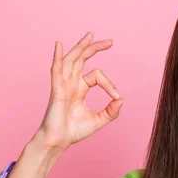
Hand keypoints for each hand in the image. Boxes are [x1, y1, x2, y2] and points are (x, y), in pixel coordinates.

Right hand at [36, 32, 122, 150]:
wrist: (58, 142)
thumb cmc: (73, 132)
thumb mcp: (99, 120)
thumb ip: (111, 111)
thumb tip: (121, 99)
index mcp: (79, 89)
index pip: (96, 75)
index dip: (109, 84)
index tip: (116, 97)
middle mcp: (70, 83)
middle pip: (81, 59)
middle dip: (94, 48)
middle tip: (109, 41)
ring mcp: (62, 85)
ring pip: (71, 60)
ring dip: (80, 47)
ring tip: (90, 35)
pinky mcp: (56, 90)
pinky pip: (56, 70)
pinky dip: (57, 57)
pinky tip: (59, 45)